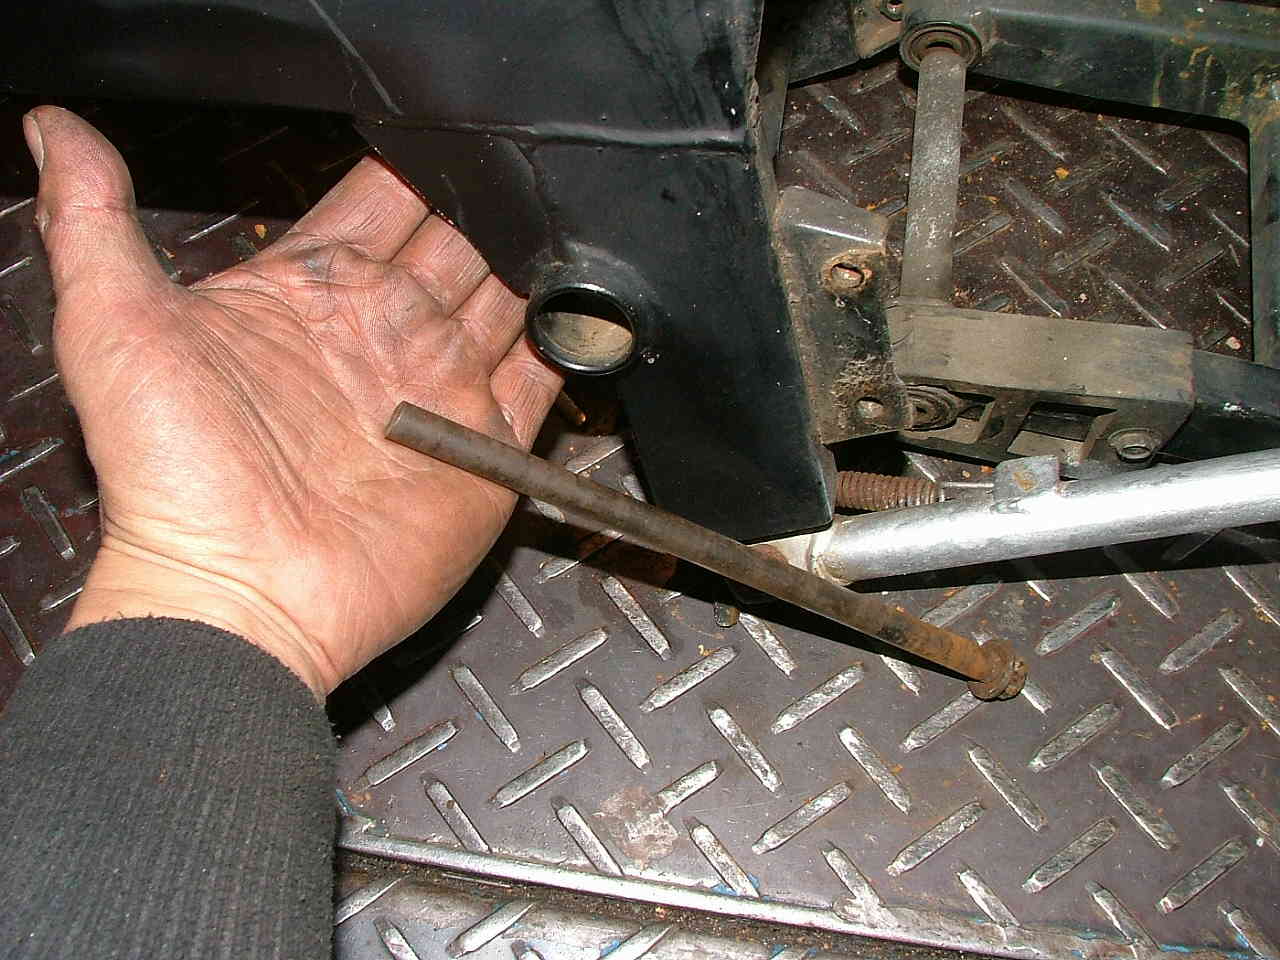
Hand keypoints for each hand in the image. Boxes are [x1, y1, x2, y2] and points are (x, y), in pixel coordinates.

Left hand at [24, 107, 561, 696]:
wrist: (238, 598)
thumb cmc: (172, 477)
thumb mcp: (115, 327)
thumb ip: (94, 220)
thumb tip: (57, 129)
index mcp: (310, 292)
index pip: (381, 203)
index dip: (415, 167)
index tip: (445, 135)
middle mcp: (383, 335)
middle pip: (456, 246)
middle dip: (488, 210)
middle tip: (521, 178)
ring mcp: (439, 392)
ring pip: (507, 302)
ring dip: (534, 265)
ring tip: (565, 226)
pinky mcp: (488, 452)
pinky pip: (543, 383)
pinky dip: (570, 344)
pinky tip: (589, 307)